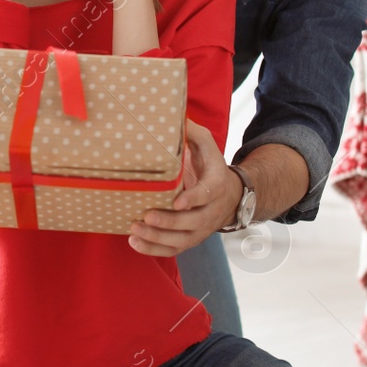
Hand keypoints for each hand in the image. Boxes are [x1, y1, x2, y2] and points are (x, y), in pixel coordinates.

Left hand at [128, 118, 239, 255]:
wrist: (231, 195)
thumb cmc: (211, 166)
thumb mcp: (207, 145)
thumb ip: (192, 133)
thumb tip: (176, 116)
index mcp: (216, 184)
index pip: (207, 194)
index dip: (193, 199)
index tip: (177, 202)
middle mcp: (211, 210)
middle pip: (192, 222)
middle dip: (169, 222)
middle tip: (146, 216)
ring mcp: (201, 228)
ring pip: (182, 240)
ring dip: (157, 238)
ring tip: (135, 229)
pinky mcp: (191, 238)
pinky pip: (174, 250)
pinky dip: (154, 249)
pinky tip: (134, 242)